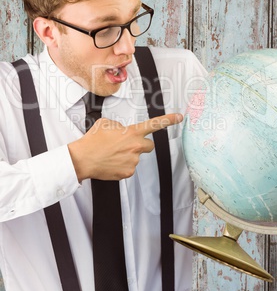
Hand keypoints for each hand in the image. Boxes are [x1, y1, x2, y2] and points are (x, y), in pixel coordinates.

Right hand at [68, 113, 182, 181]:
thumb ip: (120, 125)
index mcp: (132, 132)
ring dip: (128, 155)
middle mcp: (136, 147)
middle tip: (127, 145)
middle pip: (149, 146)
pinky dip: (122, 165)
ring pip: (136, 157)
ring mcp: (133, 161)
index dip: (169, 120)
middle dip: (141, 145)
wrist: (83, 159)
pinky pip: (129, 167)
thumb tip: (123, 131)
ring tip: (112, 154)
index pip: (155, 124)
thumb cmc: (93, 140)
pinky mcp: (128, 172)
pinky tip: (111, 162)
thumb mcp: (106, 123)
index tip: (179, 117)